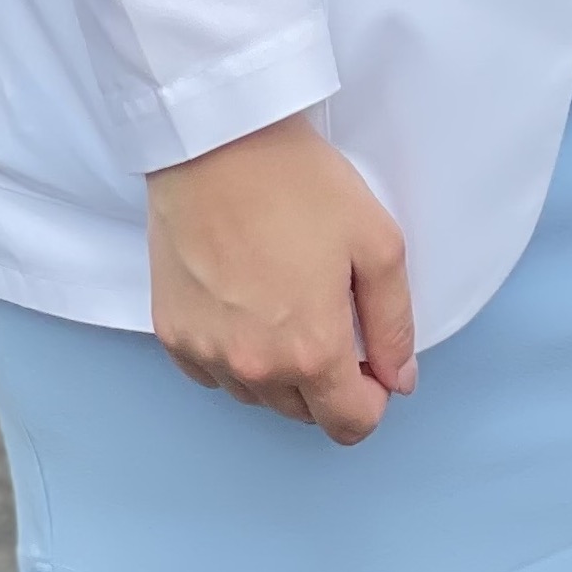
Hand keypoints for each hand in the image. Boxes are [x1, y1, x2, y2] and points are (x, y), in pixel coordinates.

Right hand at [147, 112, 417, 445]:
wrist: (217, 146)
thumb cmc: (297, 185)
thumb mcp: (378, 244)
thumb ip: (395, 324)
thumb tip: (399, 378)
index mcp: (311, 353)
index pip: (350, 424)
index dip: (373, 398)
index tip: (372, 363)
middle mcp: (254, 369)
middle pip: (305, 413)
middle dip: (328, 381)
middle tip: (332, 314)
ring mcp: (207, 354)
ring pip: (258, 395)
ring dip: (281, 369)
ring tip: (288, 300)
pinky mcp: (172, 335)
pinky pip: (214, 372)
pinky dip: (236, 353)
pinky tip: (247, 303)